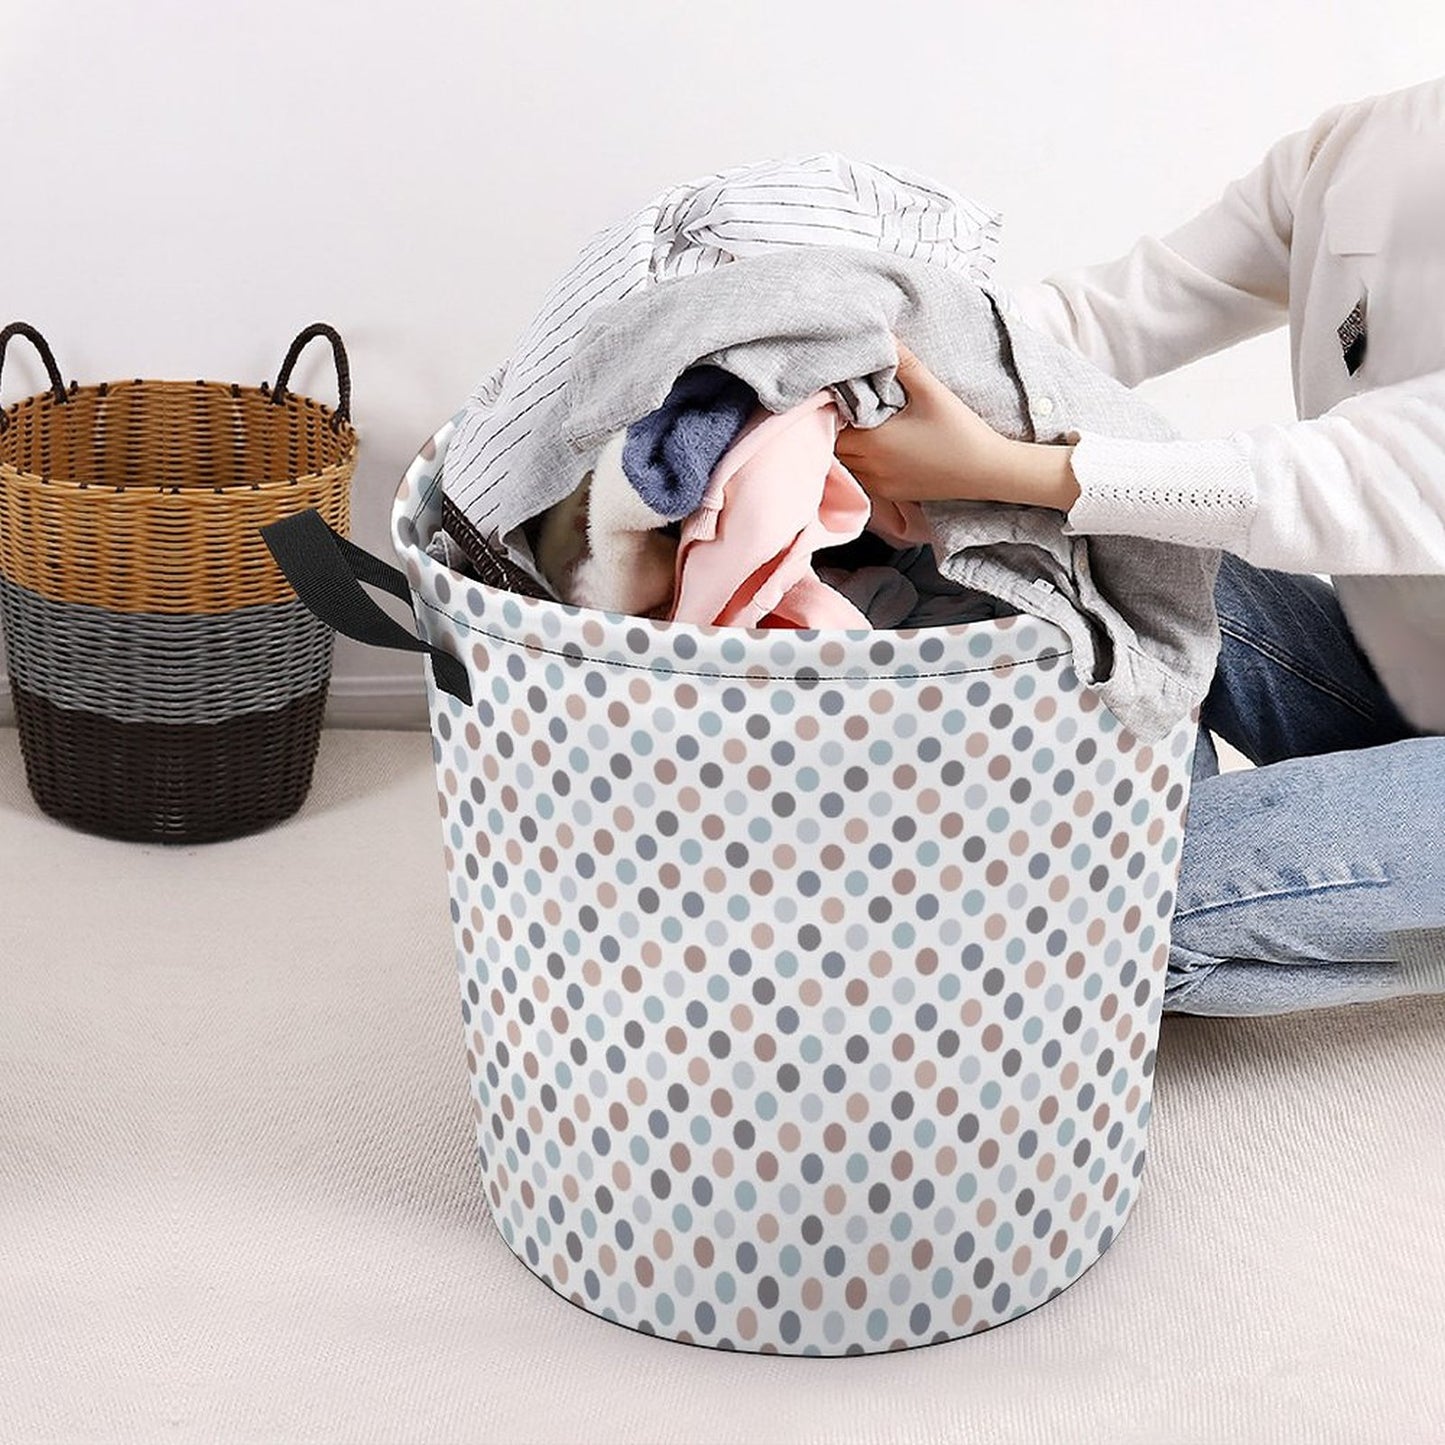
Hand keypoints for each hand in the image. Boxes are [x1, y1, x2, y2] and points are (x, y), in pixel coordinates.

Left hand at [834, 341, 1012, 502]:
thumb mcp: (931, 391)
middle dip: (837, 429)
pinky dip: (863, 465)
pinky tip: (879, 449)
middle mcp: (870, 467)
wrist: (987, 471)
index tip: (841, 395)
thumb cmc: (960, 430)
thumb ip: (904, 362)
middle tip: (849, 408)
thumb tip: (884, 334)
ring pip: (847, 466)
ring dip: (848, 449)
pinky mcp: (892, 494)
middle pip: (834, 449)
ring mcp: (880, 485)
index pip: (832, 428)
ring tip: (862, 428)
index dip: (832, 411)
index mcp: (873, 442)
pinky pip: (864, 479)